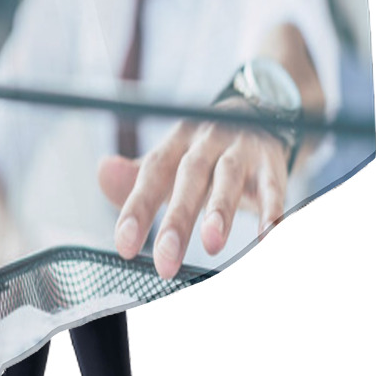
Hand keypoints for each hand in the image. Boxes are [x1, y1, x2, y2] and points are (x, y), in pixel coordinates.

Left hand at [97, 96, 289, 279]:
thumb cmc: (202, 154)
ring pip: (228, 175)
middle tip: (166, 259)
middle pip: (188, 176)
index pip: (152, 172)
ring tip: (211, 244)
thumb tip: (102, 171)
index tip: (124, 245)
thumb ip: (135, 177)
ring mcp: (240, 149)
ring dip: (220, 209)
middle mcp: (205, 141)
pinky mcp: (270, 161)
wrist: (255, 116)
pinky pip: (273, 184)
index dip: (137, 208)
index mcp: (175, 142)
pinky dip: (271, 209)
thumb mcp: (168, 162)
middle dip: (177, 218)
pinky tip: (267, 235)